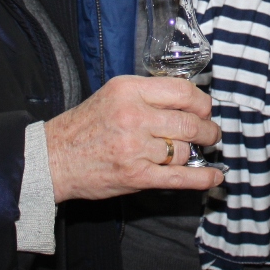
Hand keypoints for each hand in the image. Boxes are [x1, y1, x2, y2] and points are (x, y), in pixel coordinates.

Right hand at [46, 75, 223, 201]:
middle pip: (189, 123)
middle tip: (210, 133)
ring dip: (194, 154)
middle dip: (208, 130)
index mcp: (129, 90)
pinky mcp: (136, 176)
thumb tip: (190, 101)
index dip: (201, 103)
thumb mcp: (114, 94)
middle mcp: (134, 116)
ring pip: (184, 151)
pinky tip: (214, 176)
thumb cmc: (86, 125)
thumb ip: (148, 94)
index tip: (204, 110)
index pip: (182, 92)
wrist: (54, 158)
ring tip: (193, 152)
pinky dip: (202, 178)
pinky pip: (179, 177)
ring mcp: (135, 148)